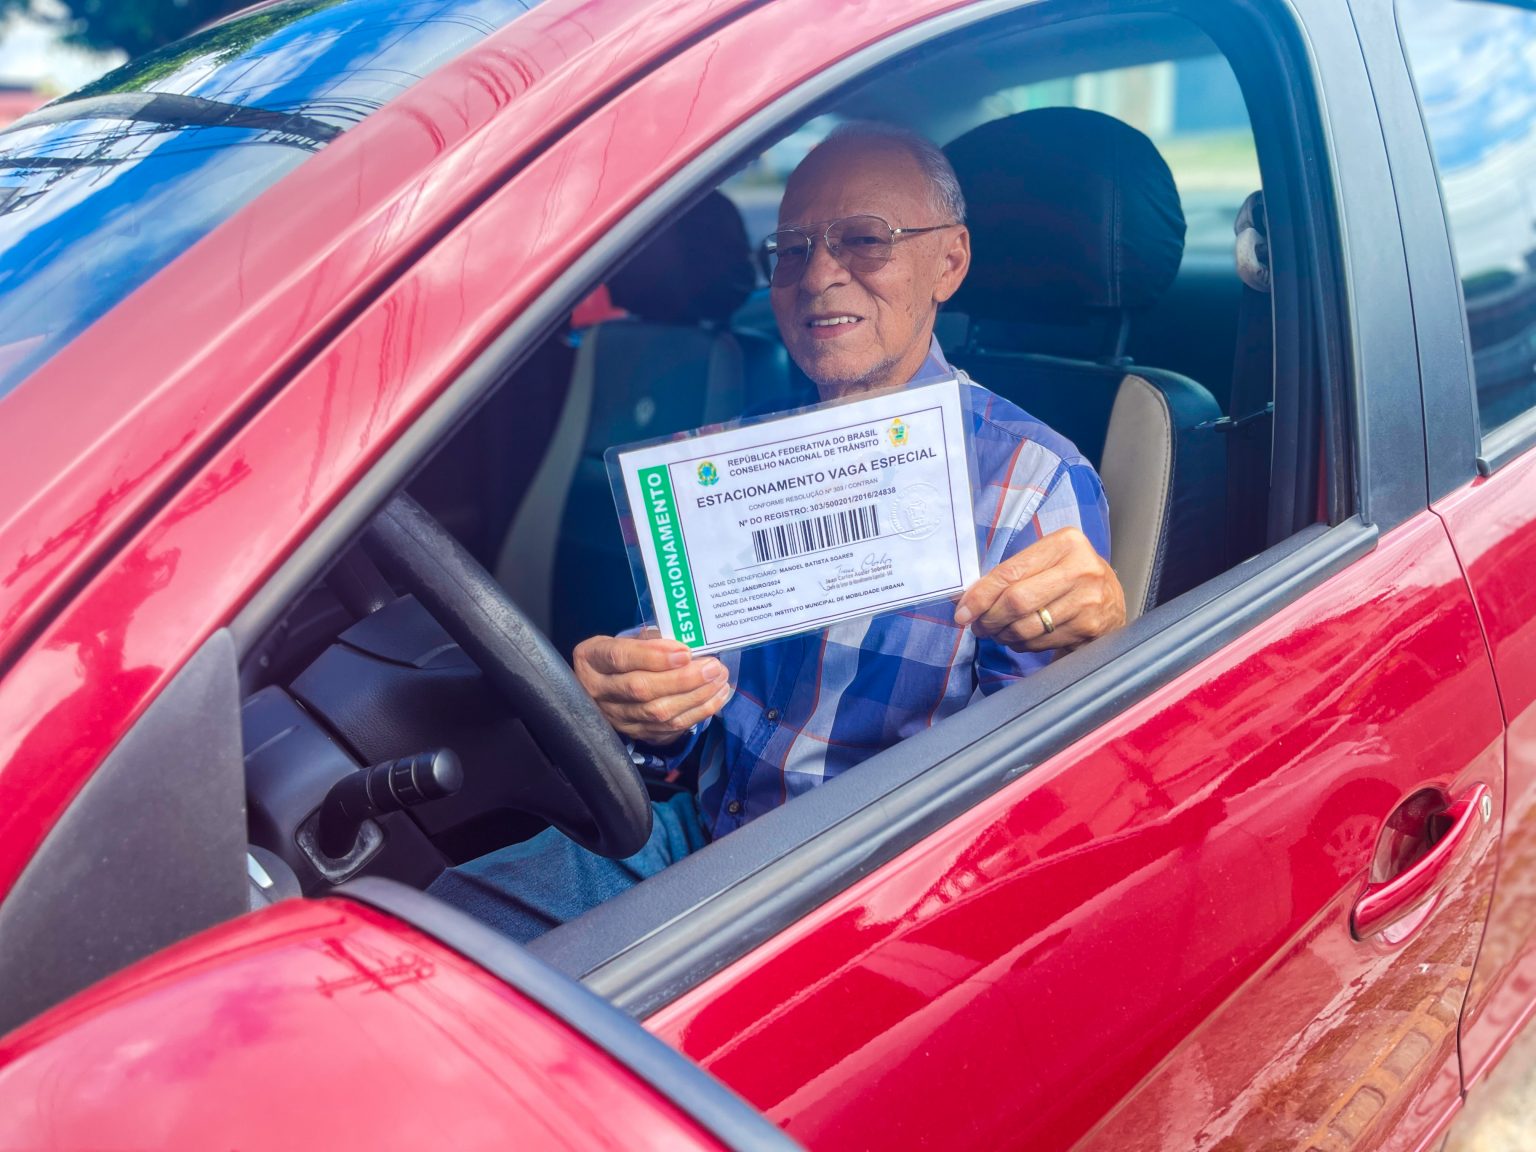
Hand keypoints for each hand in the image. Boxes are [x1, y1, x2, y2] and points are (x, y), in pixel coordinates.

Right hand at [572, 629, 731, 743]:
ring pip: (657, 713)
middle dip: (682, 679)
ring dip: (695, 698)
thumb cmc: (619, 657)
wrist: (602, 689)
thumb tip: (683, 644)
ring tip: (720, 681)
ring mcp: (616, 717)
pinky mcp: (635, 733)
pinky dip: (696, 713)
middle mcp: (598, 691)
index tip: (685, 652)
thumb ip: (647, 641)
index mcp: (591, 659)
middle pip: (641, 689)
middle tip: (713, 667)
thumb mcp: (623, 640)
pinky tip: (716, 698)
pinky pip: (668, 728)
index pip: (620, 658)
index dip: (653, 656)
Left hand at [952, 526, 1124, 651]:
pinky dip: (1022, 644)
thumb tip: (970, 598)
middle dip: (989, 618)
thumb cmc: (1069, 577)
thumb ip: (1014, 573)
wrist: (1113, 600)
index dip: (980, 595)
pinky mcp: (1089, 628)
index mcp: (1065, 543)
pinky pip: (1040, 642)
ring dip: (1003, 634)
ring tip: (997, 632)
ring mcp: (1088, 601)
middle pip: (1017, 601)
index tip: (962, 611)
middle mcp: (1080, 569)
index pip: (1010, 572)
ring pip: (1026, 626)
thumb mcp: (1048, 560)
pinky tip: (1021, 638)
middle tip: (978, 625)